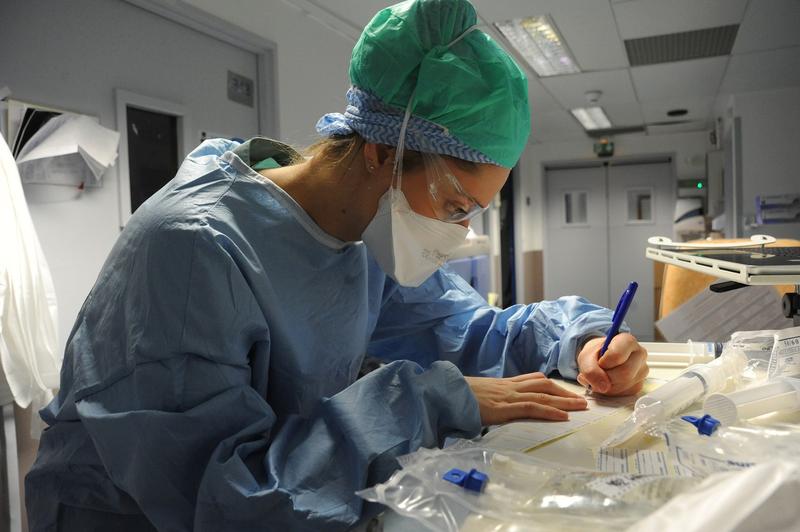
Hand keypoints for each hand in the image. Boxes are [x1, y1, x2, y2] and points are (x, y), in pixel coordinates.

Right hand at [464, 372, 587, 424]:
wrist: (448, 393)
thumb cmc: (460, 396)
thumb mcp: (480, 395)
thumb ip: (492, 399)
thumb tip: (497, 408)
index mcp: (504, 383)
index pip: (533, 379)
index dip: (551, 384)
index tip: (565, 390)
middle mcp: (510, 386)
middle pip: (543, 384)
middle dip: (564, 391)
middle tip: (581, 399)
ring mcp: (509, 395)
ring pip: (543, 394)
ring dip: (564, 400)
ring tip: (580, 407)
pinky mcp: (505, 407)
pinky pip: (532, 407)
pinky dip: (550, 411)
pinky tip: (563, 417)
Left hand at [576, 334, 648, 395]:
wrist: (599, 360)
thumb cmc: (595, 355)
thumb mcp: (586, 357)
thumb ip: (590, 369)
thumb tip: (603, 386)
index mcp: (627, 341)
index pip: (619, 354)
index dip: (605, 362)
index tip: (600, 362)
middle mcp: (639, 354)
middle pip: (625, 372)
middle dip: (606, 377)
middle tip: (599, 372)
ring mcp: (642, 370)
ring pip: (625, 384)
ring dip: (607, 386)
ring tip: (602, 377)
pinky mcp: (639, 384)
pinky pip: (625, 393)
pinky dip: (612, 391)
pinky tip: (608, 383)